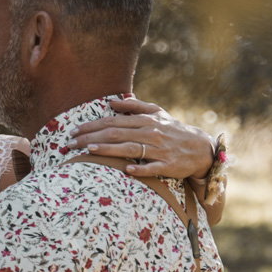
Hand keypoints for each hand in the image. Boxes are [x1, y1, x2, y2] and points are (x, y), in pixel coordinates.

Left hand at [67, 96, 216, 179]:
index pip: (114, 121)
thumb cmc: (173, 130)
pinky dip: (140, 168)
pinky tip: (126, 169)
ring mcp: (159, 150)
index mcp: (146, 120)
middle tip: (70, 144)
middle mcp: (151, 133)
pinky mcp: (168, 165)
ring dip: (109, 150)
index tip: (74, 130)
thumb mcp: (157, 113)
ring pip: (131, 148)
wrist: (201, 148)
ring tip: (90, 150)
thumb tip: (112, 102)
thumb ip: (134, 107)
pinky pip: (152, 168)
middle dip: (91, 137)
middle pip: (117, 133)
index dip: (92, 125)